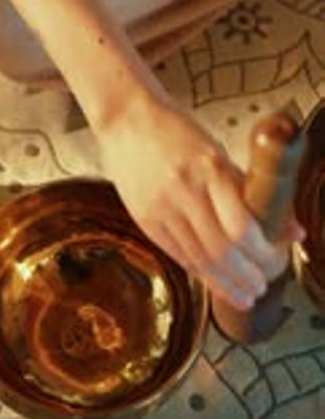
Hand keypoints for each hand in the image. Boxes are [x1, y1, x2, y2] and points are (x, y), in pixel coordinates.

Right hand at [98, 90, 301, 309]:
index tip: (276, 263)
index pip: (241, 226)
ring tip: (244, 296)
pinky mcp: (145, 219)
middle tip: (262, 288)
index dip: (262, 254)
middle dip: (246, 276)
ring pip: (198, 258)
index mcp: (210, 168)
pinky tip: (214, 283)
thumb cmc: (176, 133)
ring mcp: (162, 207)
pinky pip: (177, 254)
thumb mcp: (217, 153)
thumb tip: (292, 229)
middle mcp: (185, 190)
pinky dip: (199, 273)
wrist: (126, 121)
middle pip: (220, 250)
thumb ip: (250, 190)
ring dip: (225, 283)